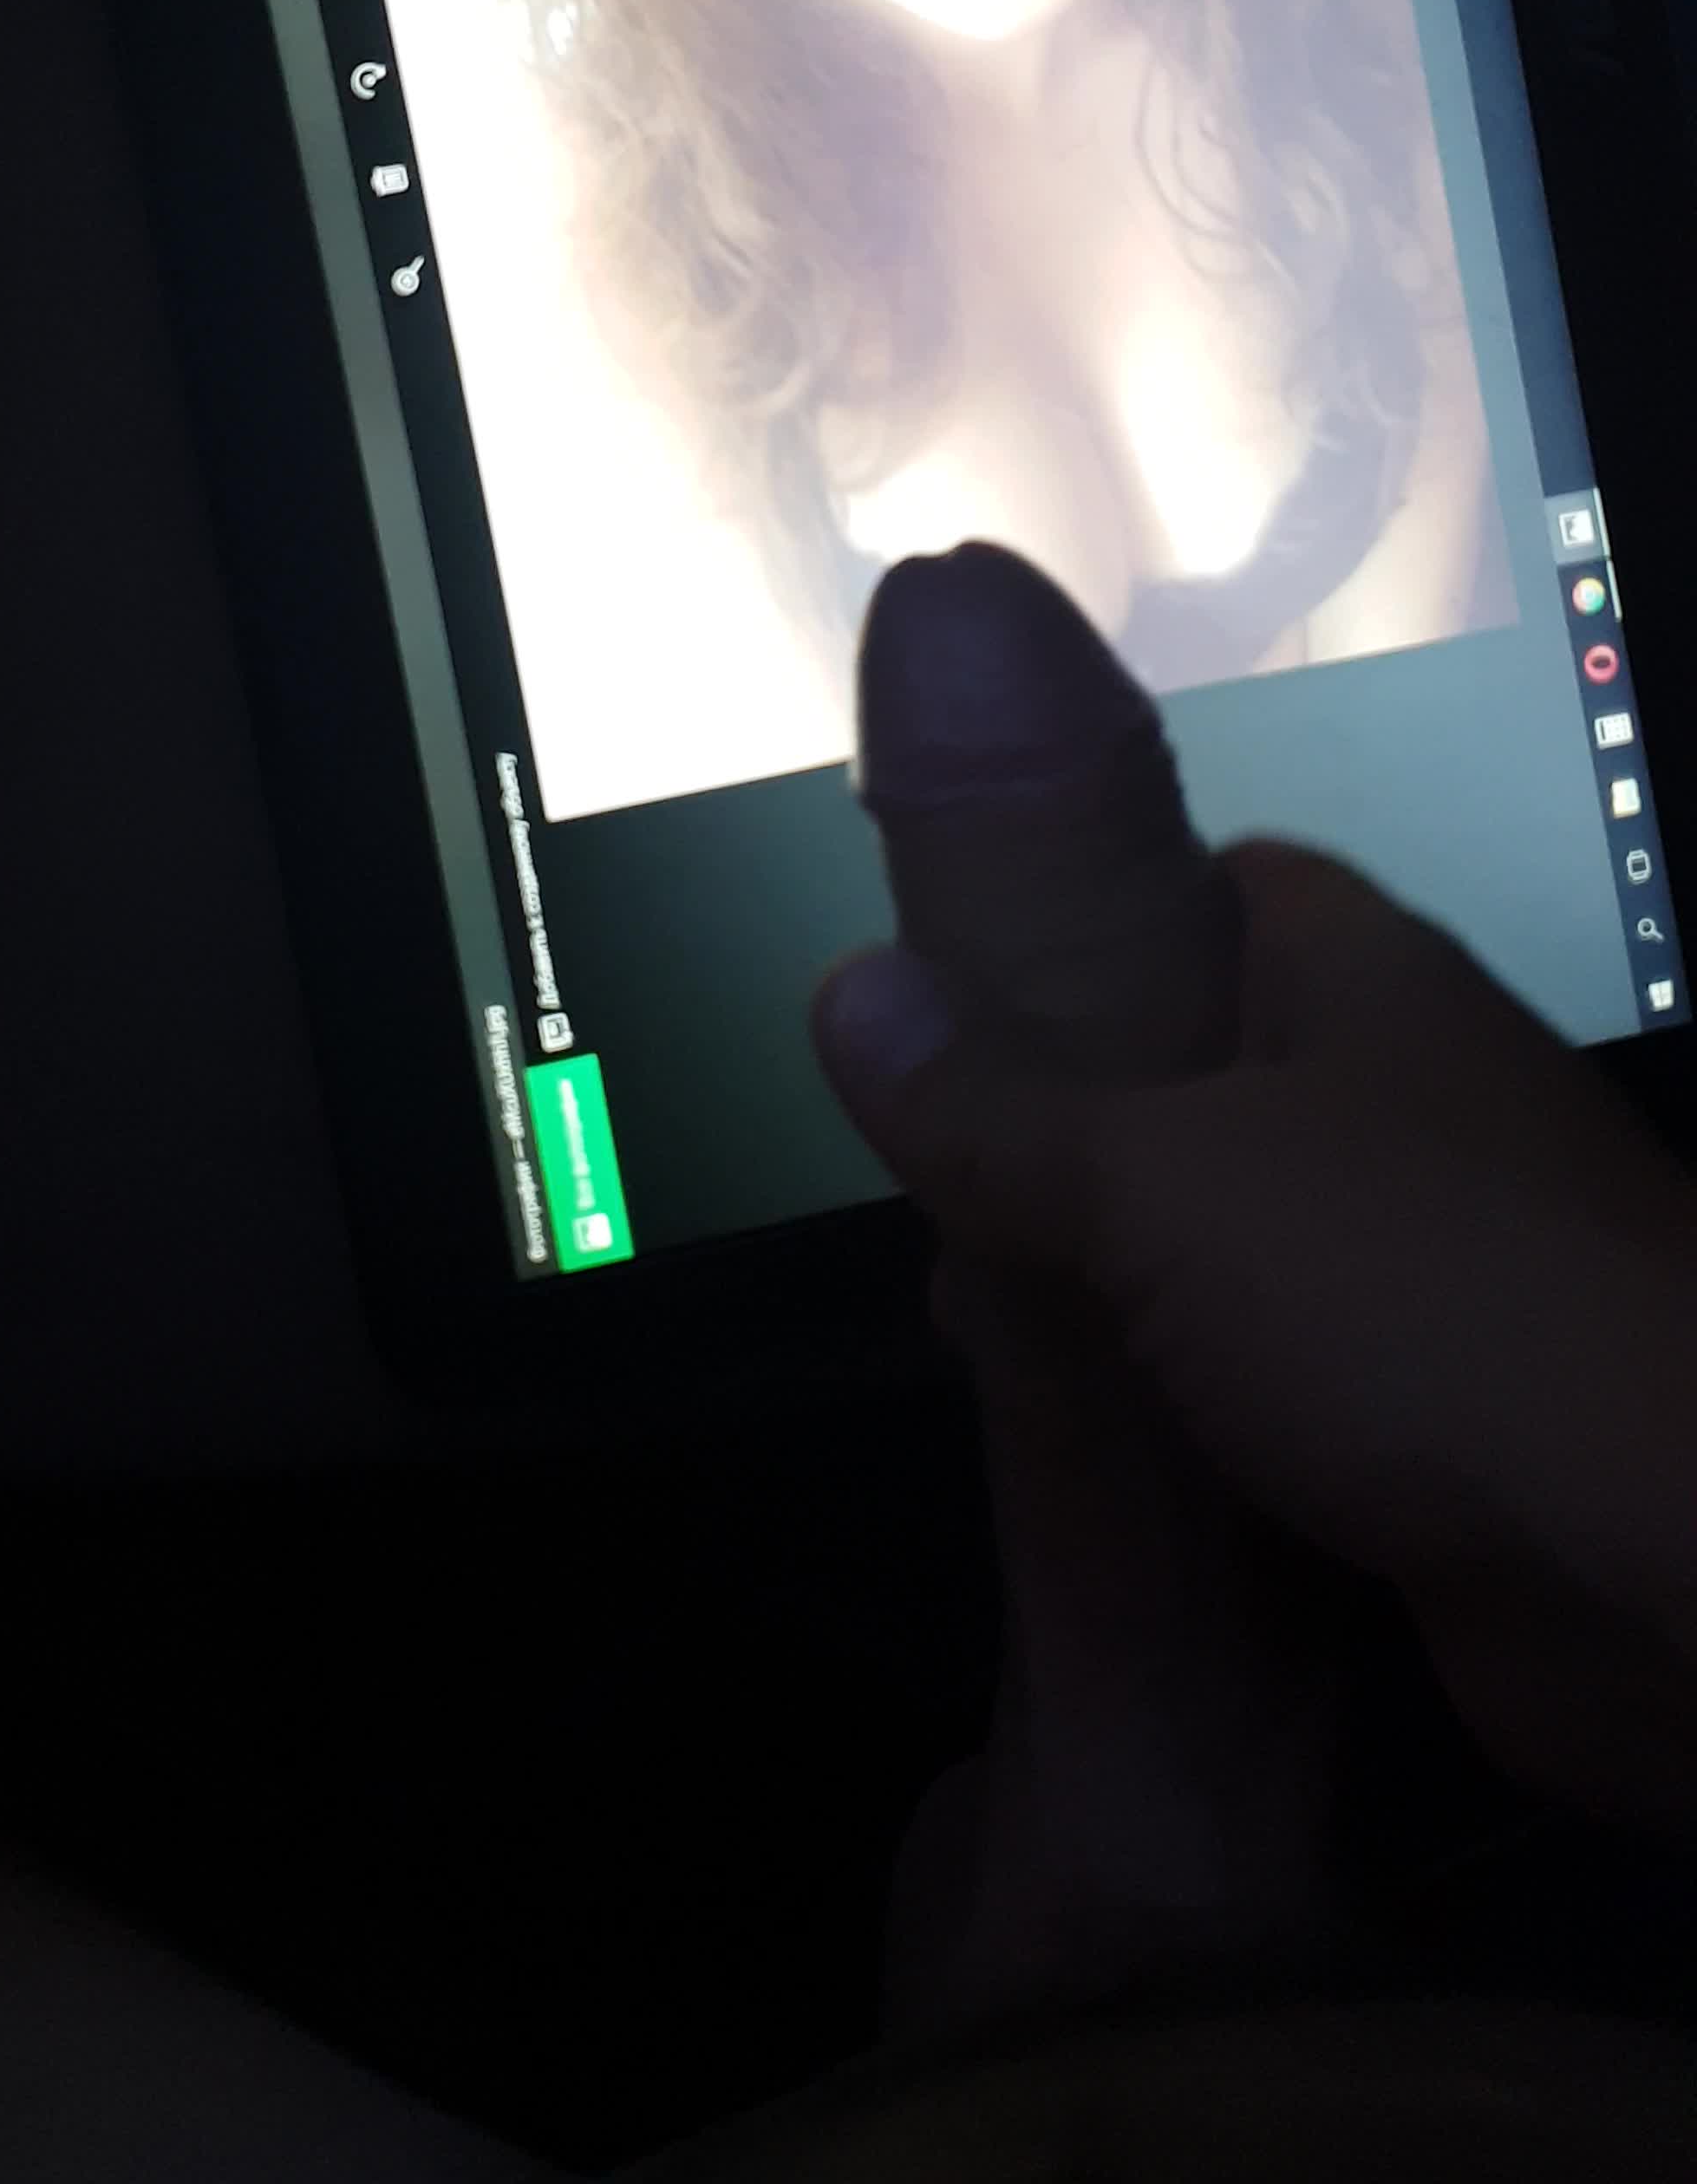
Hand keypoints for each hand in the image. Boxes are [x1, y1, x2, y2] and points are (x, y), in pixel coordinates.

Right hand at [816, 834, 1696, 1839]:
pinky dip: (1194, 1411)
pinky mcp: (1448, 1421)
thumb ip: (997, 1103)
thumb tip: (836, 988)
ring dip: (1124, 1286)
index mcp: (1372, 984)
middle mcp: (1417, 1103)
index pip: (1226, 879)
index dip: (1092, 906)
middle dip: (1071, 1129)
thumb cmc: (1417, 1307)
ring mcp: (1443, 1267)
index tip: (961, 975)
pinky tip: (1088, 1451)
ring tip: (972, 1321)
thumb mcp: (1158, 1182)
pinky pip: (1287, 1382)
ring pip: (1242, 1243)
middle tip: (931, 1191)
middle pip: (1214, 1070)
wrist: (1662, 1570)